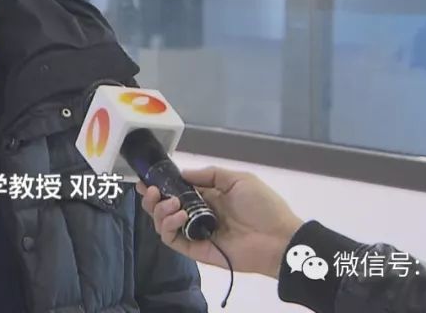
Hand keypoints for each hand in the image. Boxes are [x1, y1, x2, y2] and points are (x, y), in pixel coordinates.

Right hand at [137, 166, 303, 278]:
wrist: (278, 238)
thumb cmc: (263, 206)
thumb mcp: (239, 180)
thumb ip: (210, 175)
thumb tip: (182, 174)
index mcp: (208, 197)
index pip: (176, 191)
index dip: (160, 185)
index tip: (146, 179)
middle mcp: (197, 214)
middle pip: (164, 208)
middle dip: (153, 198)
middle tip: (152, 190)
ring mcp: (195, 233)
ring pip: (164, 223)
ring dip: (160, 211)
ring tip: (173, 204)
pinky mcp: (195, 250)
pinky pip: (172, 240)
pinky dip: (168, 227)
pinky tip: (179, 216)